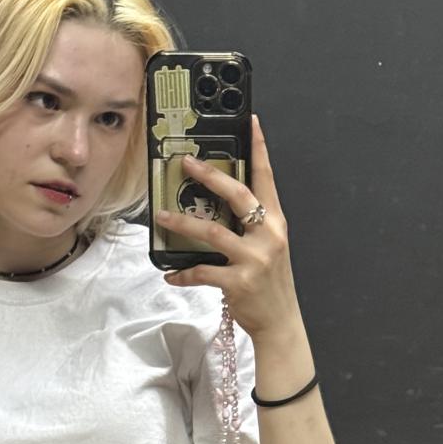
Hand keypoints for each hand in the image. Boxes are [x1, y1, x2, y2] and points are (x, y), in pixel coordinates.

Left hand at [156, 115, 300, 339]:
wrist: (280, 321)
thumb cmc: (270, 282)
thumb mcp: (269, 247)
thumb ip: (250, 225)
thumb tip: (219, 206)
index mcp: (275, 223)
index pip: (267, 178)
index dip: (259, 148)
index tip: (250, 122)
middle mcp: (268, 236)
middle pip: (237, 196)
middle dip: (209, 176)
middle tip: (185, 163)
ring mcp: (255, 259)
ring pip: (212, 232)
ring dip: (182, 223)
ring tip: (161, 216)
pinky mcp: (239, 282)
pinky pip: (202, 272)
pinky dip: (183, 273)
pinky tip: (170, 274)